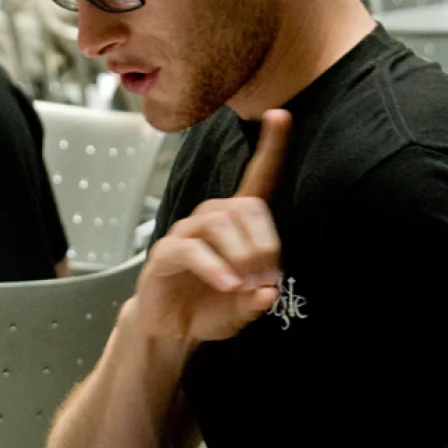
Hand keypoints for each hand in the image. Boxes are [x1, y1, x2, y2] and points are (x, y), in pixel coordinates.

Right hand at [134, 109, 289, 343]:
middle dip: (262, 242)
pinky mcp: (166, 254)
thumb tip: (269, 291)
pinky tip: (227, 284)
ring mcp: (185, 235)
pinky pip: (193, 249)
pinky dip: (214, 267)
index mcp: (234, 226)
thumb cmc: (207, 309)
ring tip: (244, 284)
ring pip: (218, 222)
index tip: (280, 116)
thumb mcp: (243, 308)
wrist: (170, 331)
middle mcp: (208, 221)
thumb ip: (258, 299)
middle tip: (266, 277)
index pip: (255, 179)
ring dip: (240, 254)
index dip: (269, 148)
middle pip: (243, 206)